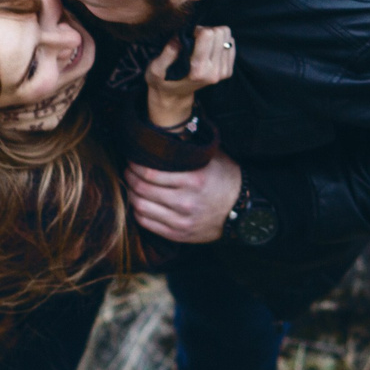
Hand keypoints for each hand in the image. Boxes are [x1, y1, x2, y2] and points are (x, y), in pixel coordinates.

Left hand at [125, 149, 241, 243]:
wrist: (242, 208)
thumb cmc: (224, 178)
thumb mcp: (210, 157)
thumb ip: (187, 149)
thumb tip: (161, 135)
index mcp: (193, 179)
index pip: (150, 172)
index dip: (135, 164)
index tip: (132, 159)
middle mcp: (186, 201)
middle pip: (142, 189)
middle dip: (129, 177)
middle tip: (127, 170)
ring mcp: (182, 220)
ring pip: (141, 207)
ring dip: (131, 194)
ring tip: (132, 186)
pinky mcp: (179, 234)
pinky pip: (147, 224)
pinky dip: (138, 211)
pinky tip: (140, 203)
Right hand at [145, 24, 234, 127]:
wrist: (174, 95)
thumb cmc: (163, 78)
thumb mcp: (157, 67)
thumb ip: (168, 52)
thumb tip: (180, 37)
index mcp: (197, 69)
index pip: (207, 35)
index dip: (197, 30)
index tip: (189, 36)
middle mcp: (213, 71)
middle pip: (220, 33)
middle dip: (207, 31)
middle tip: (195, 39)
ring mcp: (222, 72)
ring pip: (227, 37)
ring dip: (214, 37)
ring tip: (202, 45)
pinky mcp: (228, 71)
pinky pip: (231, 44)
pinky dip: (220, 43)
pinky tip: (209, 50)